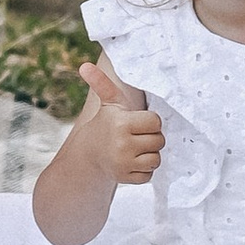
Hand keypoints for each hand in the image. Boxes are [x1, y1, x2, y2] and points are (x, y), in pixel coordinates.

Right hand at [75, 53, 162, 185]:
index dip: (149, 122)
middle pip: (159, 141)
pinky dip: (143, 170)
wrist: (88, 154)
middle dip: (150, 138)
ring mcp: (123, 163)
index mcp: (122, 123)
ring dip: (149, 155)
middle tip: (136, 136)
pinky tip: (131, 162)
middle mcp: (123, 144)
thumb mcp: (108, 103)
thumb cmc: (106, 124)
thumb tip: (84, 65)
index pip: (156, 122)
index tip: (136, 122)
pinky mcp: (125, 178)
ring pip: (156, 159)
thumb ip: (102, 83)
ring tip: (134, 149)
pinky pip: (149, 175)